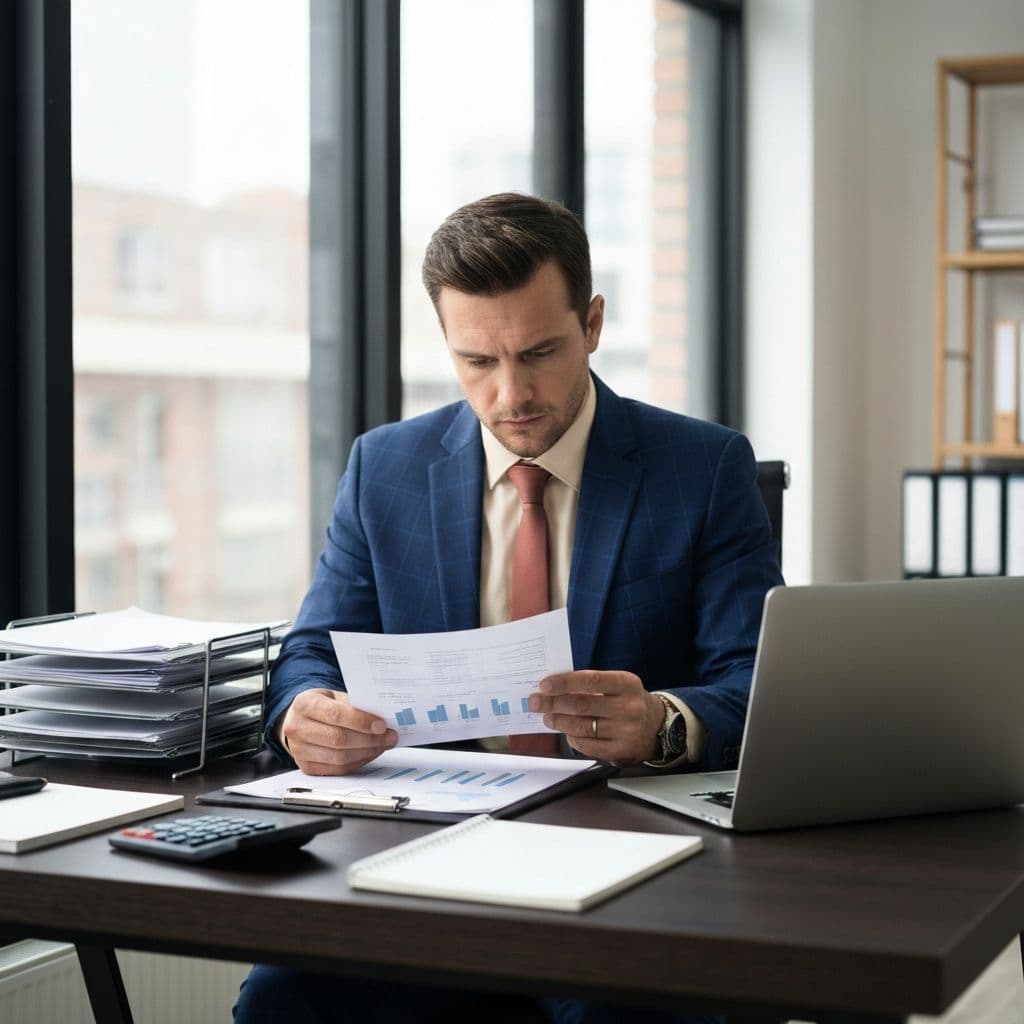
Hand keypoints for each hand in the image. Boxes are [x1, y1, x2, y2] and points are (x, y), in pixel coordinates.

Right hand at [279, 688, 397, 775]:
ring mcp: (299, 751)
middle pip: (338, 739)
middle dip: (369, 739)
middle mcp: (297, 728)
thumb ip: (354, 705)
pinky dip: (358, 762)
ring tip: (383, 744)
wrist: (300, 719)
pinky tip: (370, 752)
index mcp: (304, 704)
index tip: (381, 725)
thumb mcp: (335, 696)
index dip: (361, 721)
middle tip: (389, 736)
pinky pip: (338, 770)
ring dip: (367, 752)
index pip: (335, 714)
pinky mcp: (307, 767)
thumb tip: (382, 717)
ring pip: (339, 757)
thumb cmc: (322, 705)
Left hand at [527, 670, 663, 764]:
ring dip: (559, 721)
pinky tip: (566, 731)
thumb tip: (556, 688)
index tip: (544, 685)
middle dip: (553, 703)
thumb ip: (592, 685)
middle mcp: (628, 708)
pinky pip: (588, 746)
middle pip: (582, 705)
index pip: (591, 680)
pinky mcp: (620, 751)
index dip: (565, 683)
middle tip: (535, 702)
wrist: (658, 727)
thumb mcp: (619, 686)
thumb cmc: (630, 701)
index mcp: (627, 684)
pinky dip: (572, 738)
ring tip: (547, 717)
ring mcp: (625, 731)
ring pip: (582, 727)